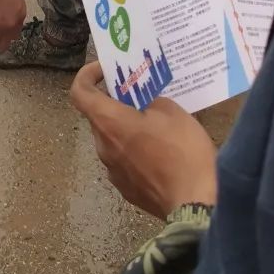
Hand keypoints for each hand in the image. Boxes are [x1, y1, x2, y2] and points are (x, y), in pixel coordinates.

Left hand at [71, 62, 216, 218]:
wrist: (195, 204)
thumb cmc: (182, 151)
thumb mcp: (172, 112)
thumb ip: (152, 102)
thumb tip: (146, 106)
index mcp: (109, 123)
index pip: (79, 93)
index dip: (86, 75)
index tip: (105, 70)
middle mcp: (103, 147)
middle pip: (99, 116)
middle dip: (116, 102)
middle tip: (142, 95)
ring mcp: (113, 172)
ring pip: (113, 139)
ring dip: (127, 128)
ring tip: (157, 124)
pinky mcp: (126, 189)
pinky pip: (124, 161)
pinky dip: (135, 150)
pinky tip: (161, 152)